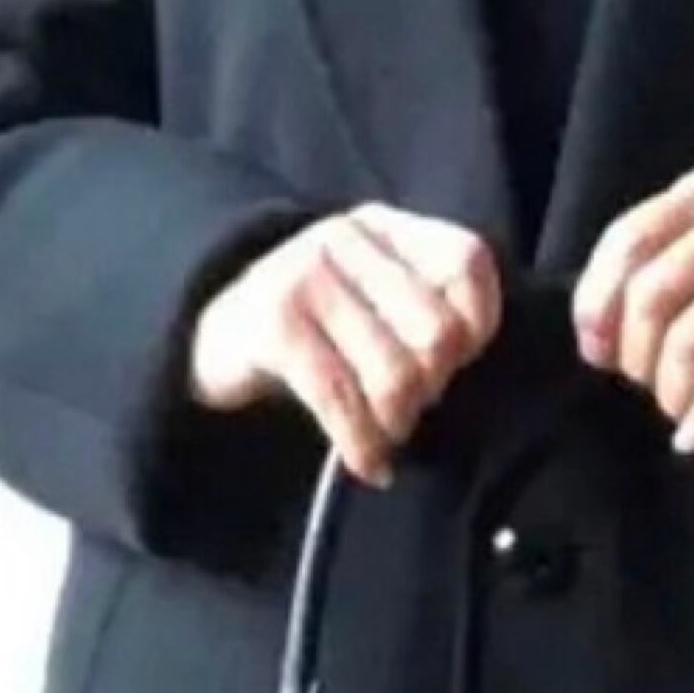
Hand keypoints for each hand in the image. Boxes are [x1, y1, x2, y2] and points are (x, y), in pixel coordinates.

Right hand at [189, 203, 501, 487]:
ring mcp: (305, 275)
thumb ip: (430, 311)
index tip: (458, 361)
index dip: (477, 325)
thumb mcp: (377, 301)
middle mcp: (346, 239)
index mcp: (386, 228)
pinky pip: (343, 400)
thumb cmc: (319, 330)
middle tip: (411, 405)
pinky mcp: (275, 323)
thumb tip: (469, 361)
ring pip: (394, 375)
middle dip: (432, 385)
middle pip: (437, 332)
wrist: (216, 337)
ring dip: (396, 423)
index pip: (467, 262)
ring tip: (386, 432)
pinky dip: (363, 446)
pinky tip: (368, 463)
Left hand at [571, 155, 693, 451]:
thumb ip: (667, 259)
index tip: (596, 351)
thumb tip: (597, 333)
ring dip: (673, 391)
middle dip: (636, 357)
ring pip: (692, 338)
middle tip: (647, 386)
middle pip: (653, 296)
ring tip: (678, 410)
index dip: (597, 303)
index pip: (627, 241)